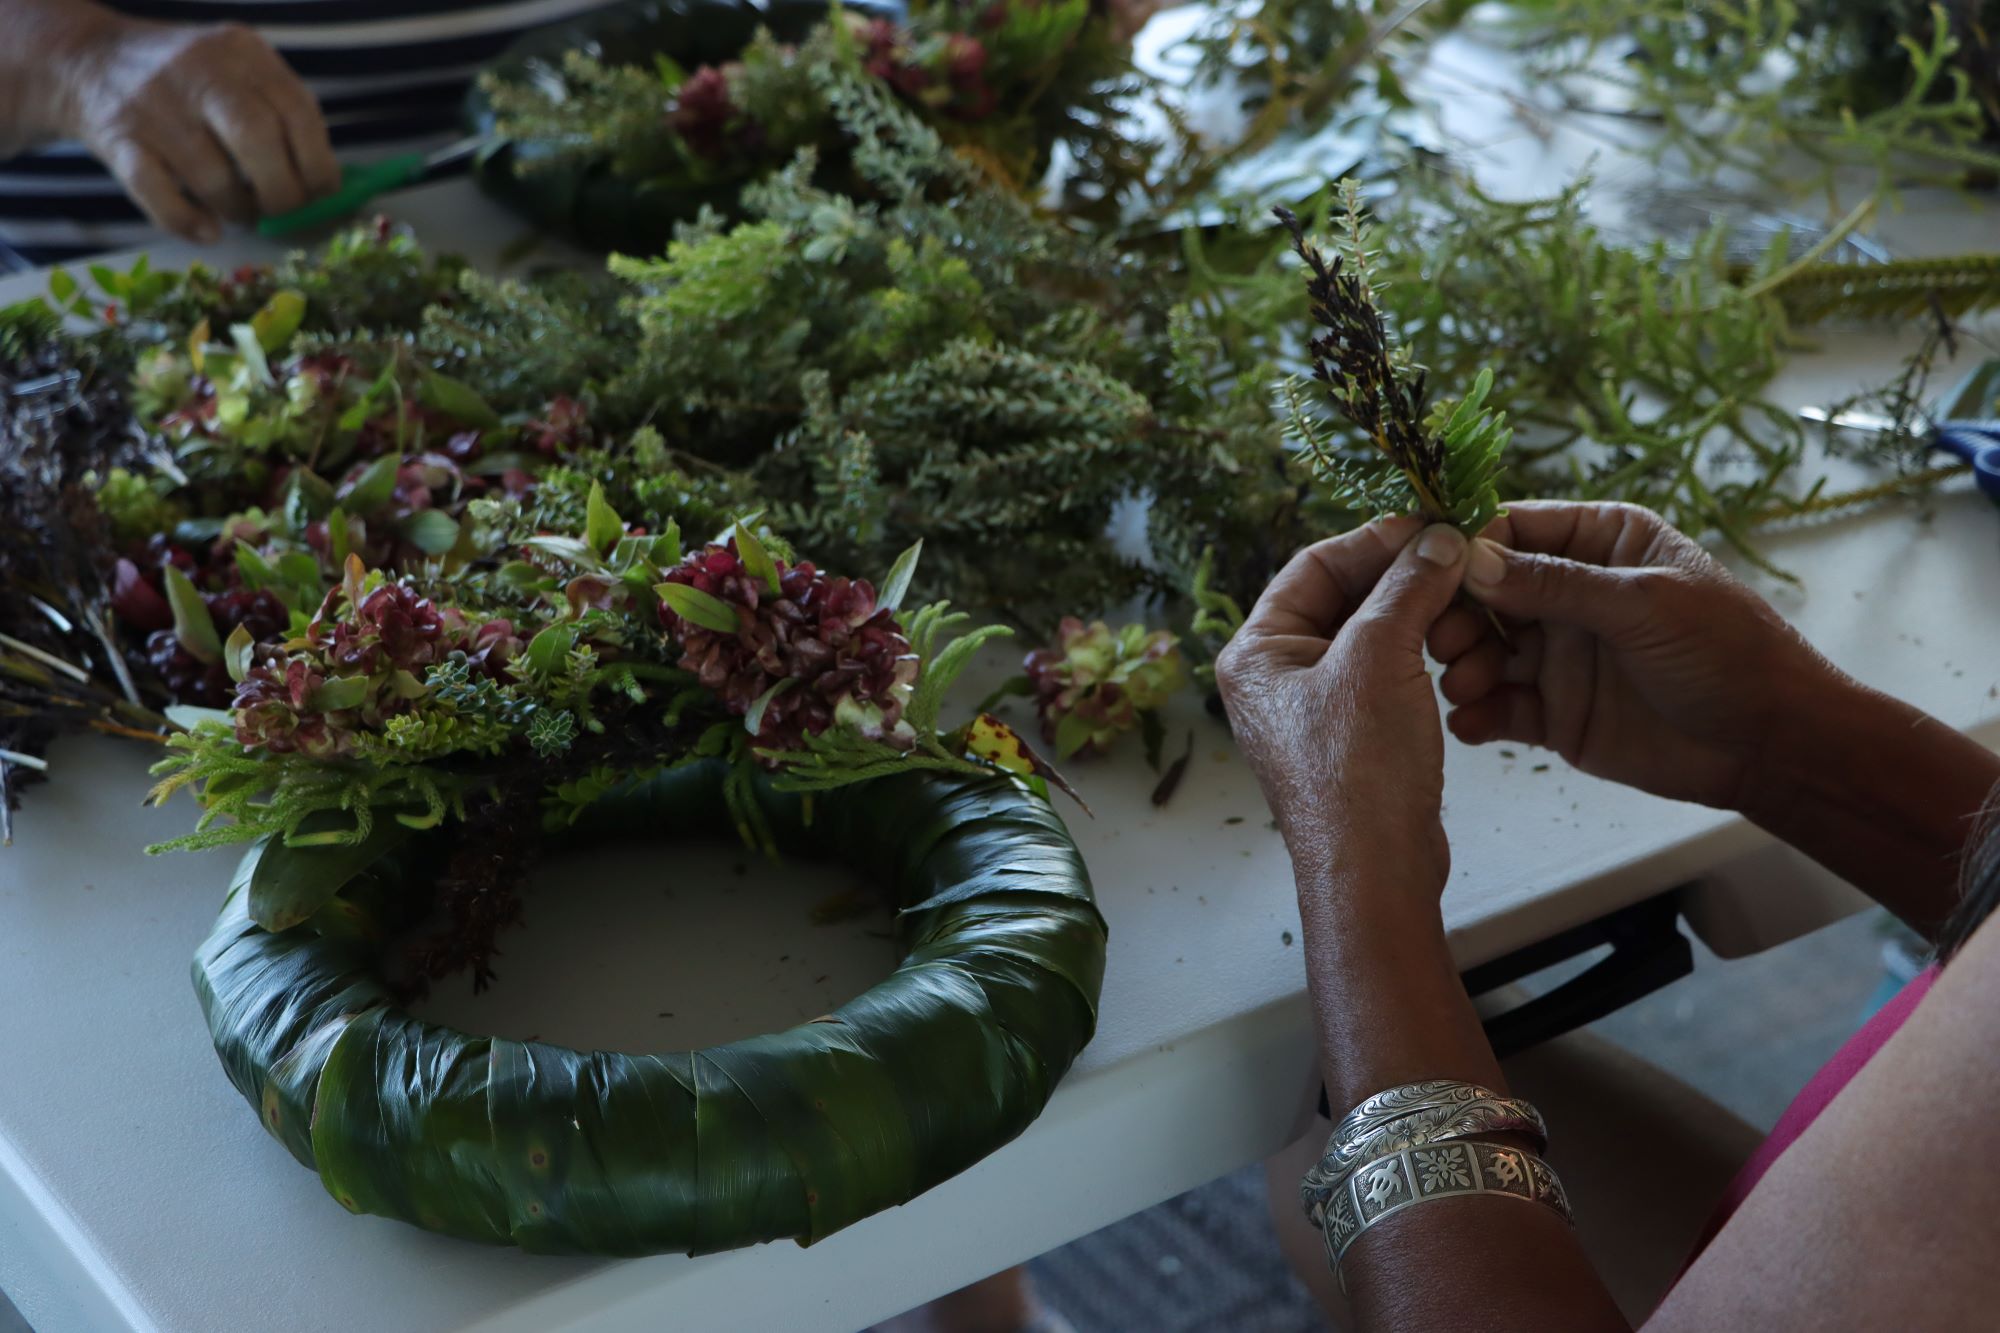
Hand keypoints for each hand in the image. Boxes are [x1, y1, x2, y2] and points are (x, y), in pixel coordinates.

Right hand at [49, 12, 338, 239]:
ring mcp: (152, 103)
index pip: (297, 110)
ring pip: (213, 176)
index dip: (319, 164)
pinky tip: (208, 230)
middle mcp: (196, 70)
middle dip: (283, 192)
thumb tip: (327, 188)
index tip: (322, 194)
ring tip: (242, 212)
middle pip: (258, 139)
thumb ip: (281, 114)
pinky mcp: (117, 138)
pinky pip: (160, 196)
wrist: (86, 60)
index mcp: (240, 51)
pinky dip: (190, 223)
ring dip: (238, 210)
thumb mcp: (237, 70)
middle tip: (284, 212)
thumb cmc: (186, 82)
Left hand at [1216, 516, 1473, 897]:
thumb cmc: (1359, 767)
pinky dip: (1422, 656)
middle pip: (1344, 597)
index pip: (1314, 564)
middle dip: (1403, 578)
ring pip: (1372, 635)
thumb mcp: (1381, 658)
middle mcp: (1276, 675)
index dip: (1375, 539)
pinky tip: (1458, 652)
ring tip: (1465, 609)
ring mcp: (1314, 708)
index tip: (1432, 526)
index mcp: (1256, 650)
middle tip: (1460, 559)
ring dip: (1419, 616)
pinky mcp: (1353, 736)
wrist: (1375, 870)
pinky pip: (1388, 674)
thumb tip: (1439, 536)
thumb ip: (1408, 587)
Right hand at [1432, 500, 1845, 809]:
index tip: (1430, 572)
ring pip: (1486, 650)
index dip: (1469, 547)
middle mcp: (1572, 592)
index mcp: (1602, 543)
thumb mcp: (1644, 605)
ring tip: (1464, 685)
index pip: (1515, 529)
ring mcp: (1560, 654)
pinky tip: (1472, 724)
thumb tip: (1471, 561)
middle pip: (1486, 592)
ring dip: (1463, 666)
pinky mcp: (1555, 712)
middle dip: (1457, 615)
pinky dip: (1478, 714)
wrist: (1770, 746)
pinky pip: (1500, 707)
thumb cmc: (1727, 653)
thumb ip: (1556, 584)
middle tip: (1439, 641)